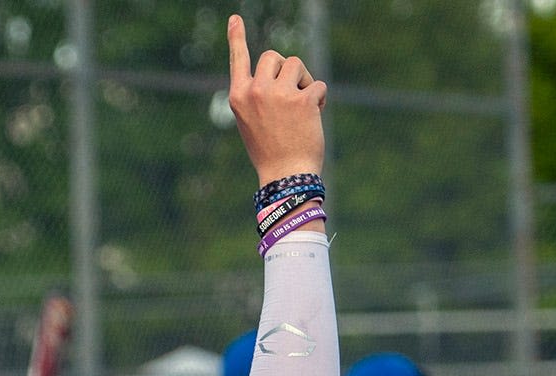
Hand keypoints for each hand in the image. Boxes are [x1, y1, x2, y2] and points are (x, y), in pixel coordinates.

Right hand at [226, 15, 327, 185]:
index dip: (236, 38)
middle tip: (292, 92)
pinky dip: (320, 100)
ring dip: (304, 81)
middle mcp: (256, 91)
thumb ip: (257, 95)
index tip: (235, 18)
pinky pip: (318, 85)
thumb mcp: (251, 121)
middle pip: (273, 56)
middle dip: (286, 69)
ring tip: (303, 107)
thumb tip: (279, 73)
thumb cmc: (270, 152)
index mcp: (238, 96)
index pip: (238, 60)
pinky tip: (314, 118)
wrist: (285, 176)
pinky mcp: (302, 100)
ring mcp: (279, 94)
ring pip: (296, 65)